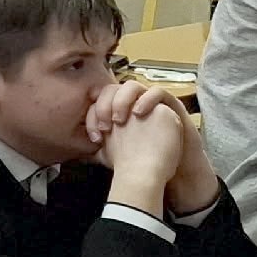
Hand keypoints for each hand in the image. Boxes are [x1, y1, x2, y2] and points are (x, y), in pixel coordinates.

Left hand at [89, 80, 217, 213]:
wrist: (178, 170)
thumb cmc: (150, 161)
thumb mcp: (121, 157)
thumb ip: (102, 151)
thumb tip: (79, 154)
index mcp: (120, 112)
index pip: (99, 101)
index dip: (92, 115)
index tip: (94, 136)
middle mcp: (134, 103)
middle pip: (113, 89)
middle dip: (104, 104)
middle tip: (104, 124)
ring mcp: (151, 102)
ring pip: (133, 86)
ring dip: (123, 99)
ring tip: (119, 119)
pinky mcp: (170, 104)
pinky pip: (158, 91)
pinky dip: (147, 98)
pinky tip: (139, 113)